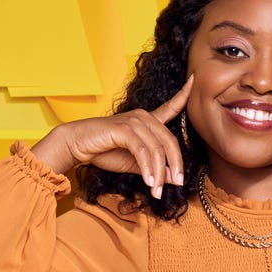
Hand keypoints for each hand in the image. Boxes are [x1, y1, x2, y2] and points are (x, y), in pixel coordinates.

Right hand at [31, 76, 193, 197]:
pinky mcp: (123, 129)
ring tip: (156, 191)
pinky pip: (143, 151)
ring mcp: (134, 121)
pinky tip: (149, 183)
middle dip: (175, 165)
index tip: (195, 80)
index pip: (171, 106)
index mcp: (147, 120)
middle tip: (176, 184)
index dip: (184, 94)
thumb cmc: (104, 151)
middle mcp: (143, 117)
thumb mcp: (134, 163)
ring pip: (157, 149)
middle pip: (170, 141)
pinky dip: (148, 169)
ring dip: (159, 173)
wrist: (76, 145)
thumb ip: (154, 168)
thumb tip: (175, 180)